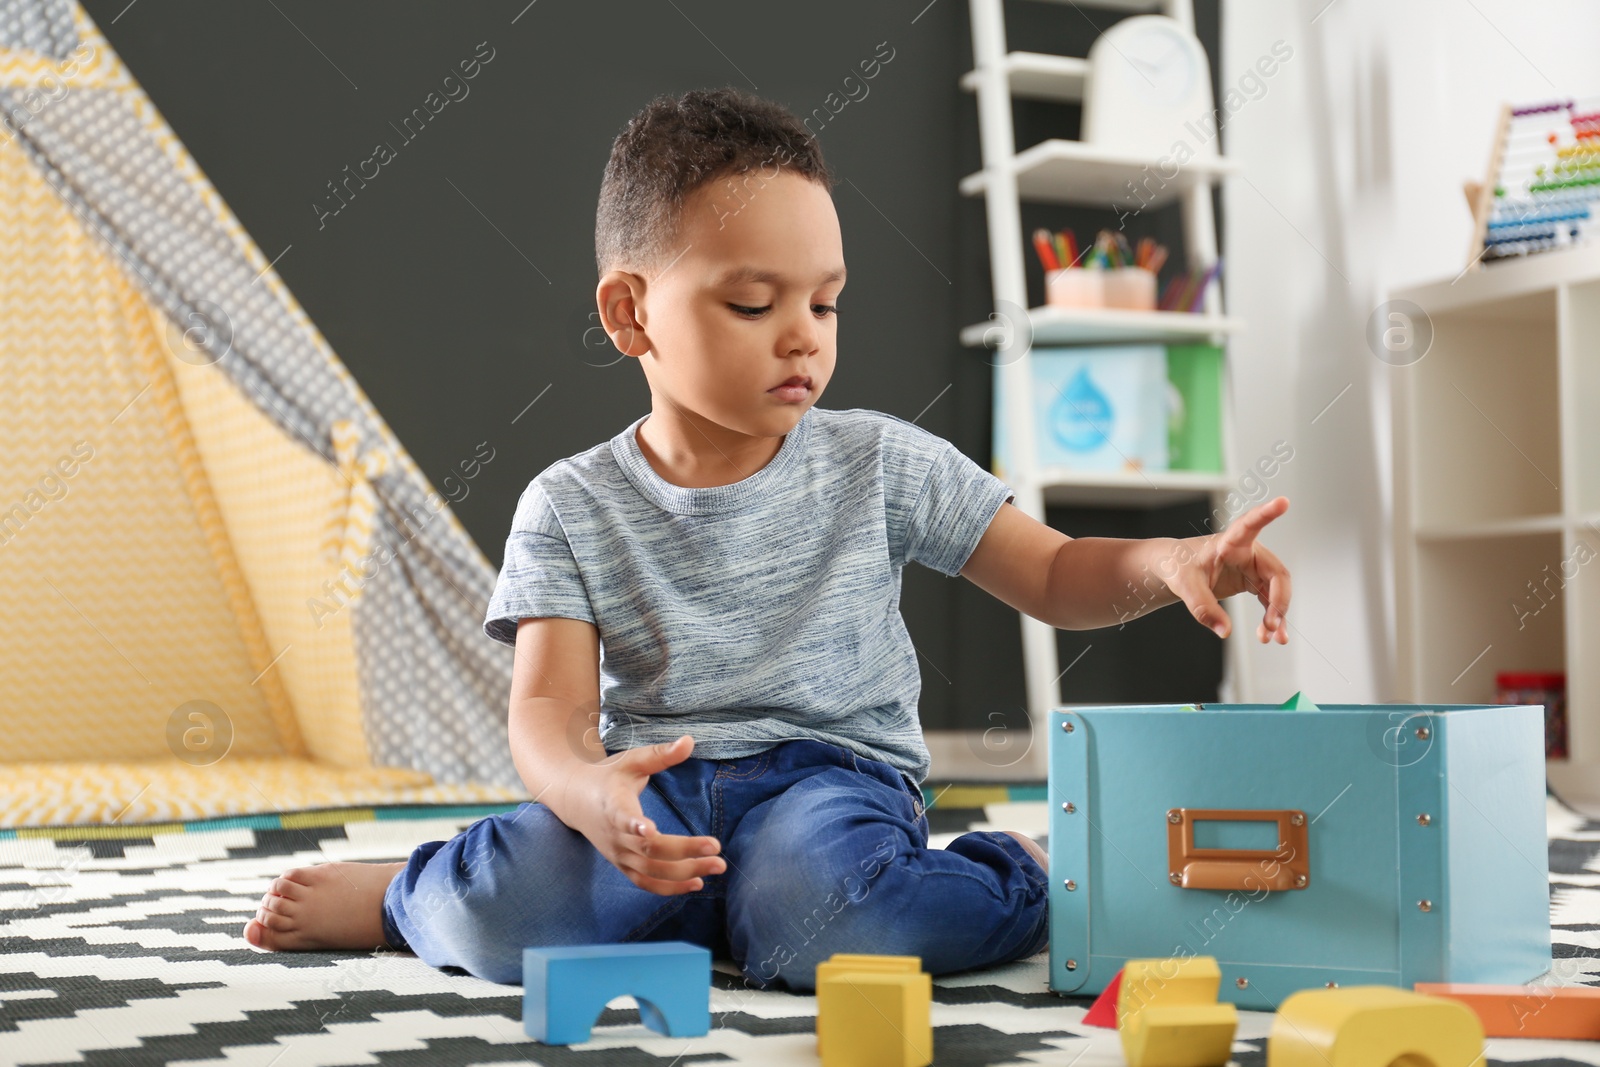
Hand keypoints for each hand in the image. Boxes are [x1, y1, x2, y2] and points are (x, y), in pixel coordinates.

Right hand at [565, 734, 725, 895]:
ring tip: (716, 866)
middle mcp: (614, 834)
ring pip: (651, 871)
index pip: (622, 818)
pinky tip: (698, 884)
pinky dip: (670, 888)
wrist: (574, 799)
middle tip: (717, 849)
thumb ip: (660, 754)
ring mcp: (618, 854)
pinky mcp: (622, 865)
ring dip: (684, 873)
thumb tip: (690, 740)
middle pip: (648, 850)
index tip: (651, 830)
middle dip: (684, 852)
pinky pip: (646, 883)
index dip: (635, 825)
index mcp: (613, 804)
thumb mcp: (632, 760)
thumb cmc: (609, 775)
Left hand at [1162, 496, 1291, 643]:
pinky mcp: (1251, 581)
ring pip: (1276, 591)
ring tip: (1272, 638)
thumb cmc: (1177, 565)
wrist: (1171, 569)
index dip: (1267, 513)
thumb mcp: (1184, 585)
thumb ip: (1203, 608)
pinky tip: (1269, 636)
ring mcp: (1252, 567)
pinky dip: (1270, 618)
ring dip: (1277, 614)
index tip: (1283, 501)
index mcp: (1230, 542)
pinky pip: (1268, 601)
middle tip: (1271, 625)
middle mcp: (1247, 551)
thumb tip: (1224, 631)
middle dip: (1279, 601)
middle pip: (1277, 574)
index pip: (1250, 524)